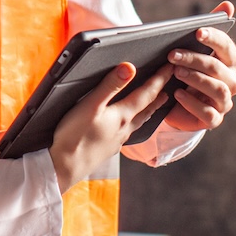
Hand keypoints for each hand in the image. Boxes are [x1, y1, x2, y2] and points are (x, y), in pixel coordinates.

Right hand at [48, 62, 173, 191]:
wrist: (65, 167)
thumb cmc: (75, 136)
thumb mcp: (91, 105)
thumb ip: (110, 86)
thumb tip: (129, 68)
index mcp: (122, 115)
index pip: (147, 94)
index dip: (159, 79)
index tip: (170, 68)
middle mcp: (124, 128)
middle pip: (147, 109)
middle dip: (158, 95)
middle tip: (169, 86)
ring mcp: (117, 140)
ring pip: (139, 121)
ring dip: (149, 110)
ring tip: (155, 105)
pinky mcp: (109, 148)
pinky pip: (128, 132)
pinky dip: (134, 123)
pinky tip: (128, 125)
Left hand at [162, 0, 235, 132]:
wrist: (174, 103)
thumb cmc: (185, 69)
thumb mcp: (190, 49)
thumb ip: (208, 28)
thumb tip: (228, 5)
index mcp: (229, 61)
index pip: (227, 47)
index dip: (214, 39)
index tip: (197, 32)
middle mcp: (231, 80)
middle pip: (218, 68)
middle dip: (195, 59)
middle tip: (172, 54)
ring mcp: (224, 101)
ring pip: (217, 89)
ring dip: (195, 79)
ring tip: (175, 72)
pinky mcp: (214, 119)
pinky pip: (208, 113)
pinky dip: (192, 103)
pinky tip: (177, 94)